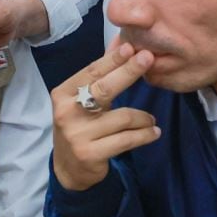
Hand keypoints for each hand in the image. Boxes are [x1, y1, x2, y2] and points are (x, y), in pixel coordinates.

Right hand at [52, 42, 160, 191]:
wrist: (69, 168)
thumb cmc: (80, 127)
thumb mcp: (81, 103)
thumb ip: (98, 82)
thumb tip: (124, 50)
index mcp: (63, 94)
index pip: (91, 73)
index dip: (112, 60)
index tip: (132, 48)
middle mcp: (67, 112)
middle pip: (104, 89)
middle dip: (128, 72)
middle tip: (148, 59)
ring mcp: (77, 134)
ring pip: (123, 118)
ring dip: (143, 118)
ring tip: (151, 119)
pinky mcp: (90, 153)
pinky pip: (127, 139)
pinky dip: (144, 135)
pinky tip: (153, 132)